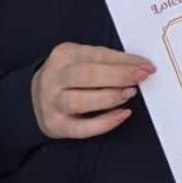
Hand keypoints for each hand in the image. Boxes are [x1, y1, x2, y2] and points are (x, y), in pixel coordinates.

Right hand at [31, 43, 152, 139]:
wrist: (35, 98)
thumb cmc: (69, 76)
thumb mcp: (82, 60)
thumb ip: (106, 61)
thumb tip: (140, 66)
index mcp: (64, 55)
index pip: (97, 55)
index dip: (125, 60)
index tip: (146, 65)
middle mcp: (54, 78)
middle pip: (86, 75)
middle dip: (118, 75)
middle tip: (140, 77)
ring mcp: (51, 103)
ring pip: (79, 100)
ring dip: (109, 97)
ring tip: (129, 93)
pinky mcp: (55, 125)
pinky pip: (81, 128)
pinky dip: (104, 123)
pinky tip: (121, 115)